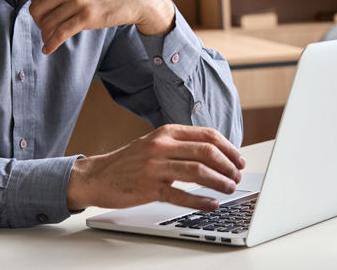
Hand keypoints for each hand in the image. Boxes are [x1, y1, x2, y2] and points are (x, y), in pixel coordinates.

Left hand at [27, 0, 174, 54]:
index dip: (34, 1)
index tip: (41, 10)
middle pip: (37, 8)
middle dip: (38, 20)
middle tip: (46, 27)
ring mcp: (78, 2)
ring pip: (47, 23)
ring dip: (45, 34)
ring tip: (49, 39)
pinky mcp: (87, 18)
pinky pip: (60, 33)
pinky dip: (51, 44)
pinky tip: (48, 50)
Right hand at [66, 125, 246, 211]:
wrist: (97, 175)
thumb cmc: (130, 161)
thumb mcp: (155, 143)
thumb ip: (181, 144)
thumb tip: (215, 152)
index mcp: (166, 132)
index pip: (207, 135)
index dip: (228, 148)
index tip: (239, 159)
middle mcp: (161, 146)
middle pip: (206, 152)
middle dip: (227, 165)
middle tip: (237, 176)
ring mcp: (154, 167)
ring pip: (197, 172)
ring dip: (219, 182)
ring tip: (229, 188)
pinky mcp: (149, 188)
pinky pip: (180, 195)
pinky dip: (200, 201)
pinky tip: (212, 204)